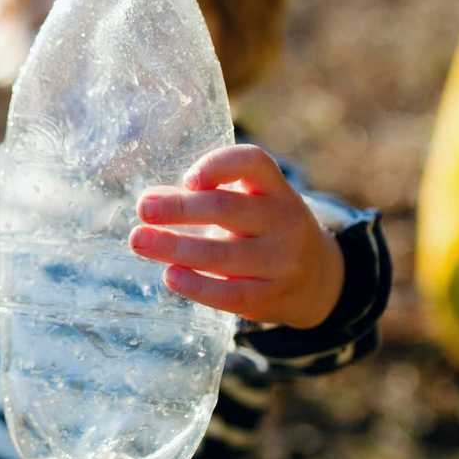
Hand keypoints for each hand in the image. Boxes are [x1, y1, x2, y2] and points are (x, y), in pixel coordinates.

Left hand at [129, 144, 344, 328]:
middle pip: (227, 209)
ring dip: (175, 247)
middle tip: (144, 209)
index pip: (254, 162)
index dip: (218, 165)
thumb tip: (149, 200)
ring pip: (223, 254)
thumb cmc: (264, 232)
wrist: (318, 280)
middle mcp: (284, 219)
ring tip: (140, 241)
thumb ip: (202, 199)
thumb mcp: (249, 206)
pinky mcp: (272, 296)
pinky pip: (230, 294)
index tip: (187, 179)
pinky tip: (170, 276)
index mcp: (275, 188)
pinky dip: (197, 285)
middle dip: (180, 208)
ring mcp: (282, 260)